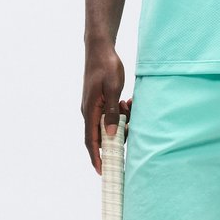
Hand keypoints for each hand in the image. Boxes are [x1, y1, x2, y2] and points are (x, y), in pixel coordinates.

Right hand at [81, 42, 132, 174]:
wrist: (99, 48)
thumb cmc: (106, 66)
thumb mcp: (113, 88)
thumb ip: (112, 112)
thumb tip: (111, 134)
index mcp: (90, 110)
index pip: (91, 141)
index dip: (96, 158)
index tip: (102, 172)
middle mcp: (88, 111)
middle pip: (101, 136)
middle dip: (117, 136)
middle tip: (131, 126)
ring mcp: (92, 107)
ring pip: (107, 125)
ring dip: (121, 122)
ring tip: (129, 106)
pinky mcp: (98, 102)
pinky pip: (109, 115)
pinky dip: (119, 114)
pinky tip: (127, 103)